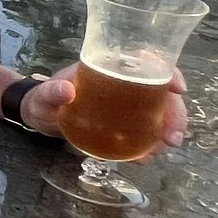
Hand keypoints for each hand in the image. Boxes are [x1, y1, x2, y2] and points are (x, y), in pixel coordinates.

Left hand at [21, 64, 188, 157]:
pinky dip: (150, 143)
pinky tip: (146, 156)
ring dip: (167, 131)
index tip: (178, 89)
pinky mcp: (123, 123)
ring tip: (159, 150)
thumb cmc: (42, 99)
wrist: (39, 117)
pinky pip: (145, 131)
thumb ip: (51, 92)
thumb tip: (67, 91)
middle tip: (171, 138)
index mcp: (108, 66)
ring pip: (159, 112)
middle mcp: (123, 82)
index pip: (146, 61)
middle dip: (175, 114)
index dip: (168, 71)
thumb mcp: (44, 95)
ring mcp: (126, 104)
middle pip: (161, 92)